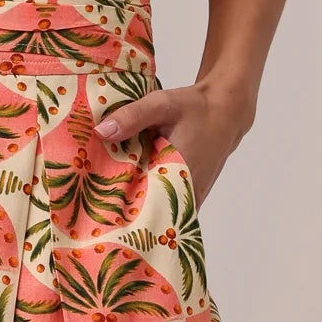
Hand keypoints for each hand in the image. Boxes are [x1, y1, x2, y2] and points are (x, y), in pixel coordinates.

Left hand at [95, 75, 256, 210]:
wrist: (224, 112)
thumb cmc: (194, 108)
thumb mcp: (161, 104)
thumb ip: (132, 117)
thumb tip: (100, 132)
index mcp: (178, 174)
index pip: (143, 206)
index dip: (119, 213)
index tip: (98, 214)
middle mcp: (187, 194)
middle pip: (149, 216)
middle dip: (124, 216)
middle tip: (97, 215)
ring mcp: (191, 200)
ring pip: (159, 216)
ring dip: (138, 214)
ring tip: (109, 211)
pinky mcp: (192, 199)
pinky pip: (168, 210)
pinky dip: (151, 207)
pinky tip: (130, 200)